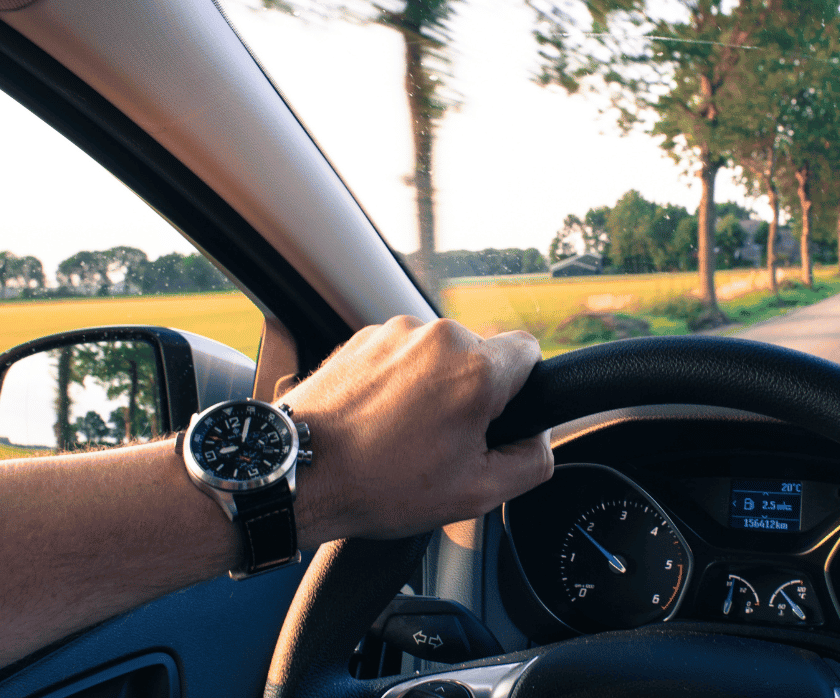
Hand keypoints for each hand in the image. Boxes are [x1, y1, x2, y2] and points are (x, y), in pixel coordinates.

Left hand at [279, 316, 551, 541]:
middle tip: (443, 442)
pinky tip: (379, 421)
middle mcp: (438, 338)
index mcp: (476, 370)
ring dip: (433, 388)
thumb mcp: (477, 494)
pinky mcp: (362, 337)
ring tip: (402, 435)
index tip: (497, 419)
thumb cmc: (380, 485)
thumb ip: (531, 462)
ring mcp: (395, 333)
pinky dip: (399, 383)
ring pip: (439, 357)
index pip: (530, 351)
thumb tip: (539, 441)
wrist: (300, 473)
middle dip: (472, 394)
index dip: (521, 389)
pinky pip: (402, 356)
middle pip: (481, 356)